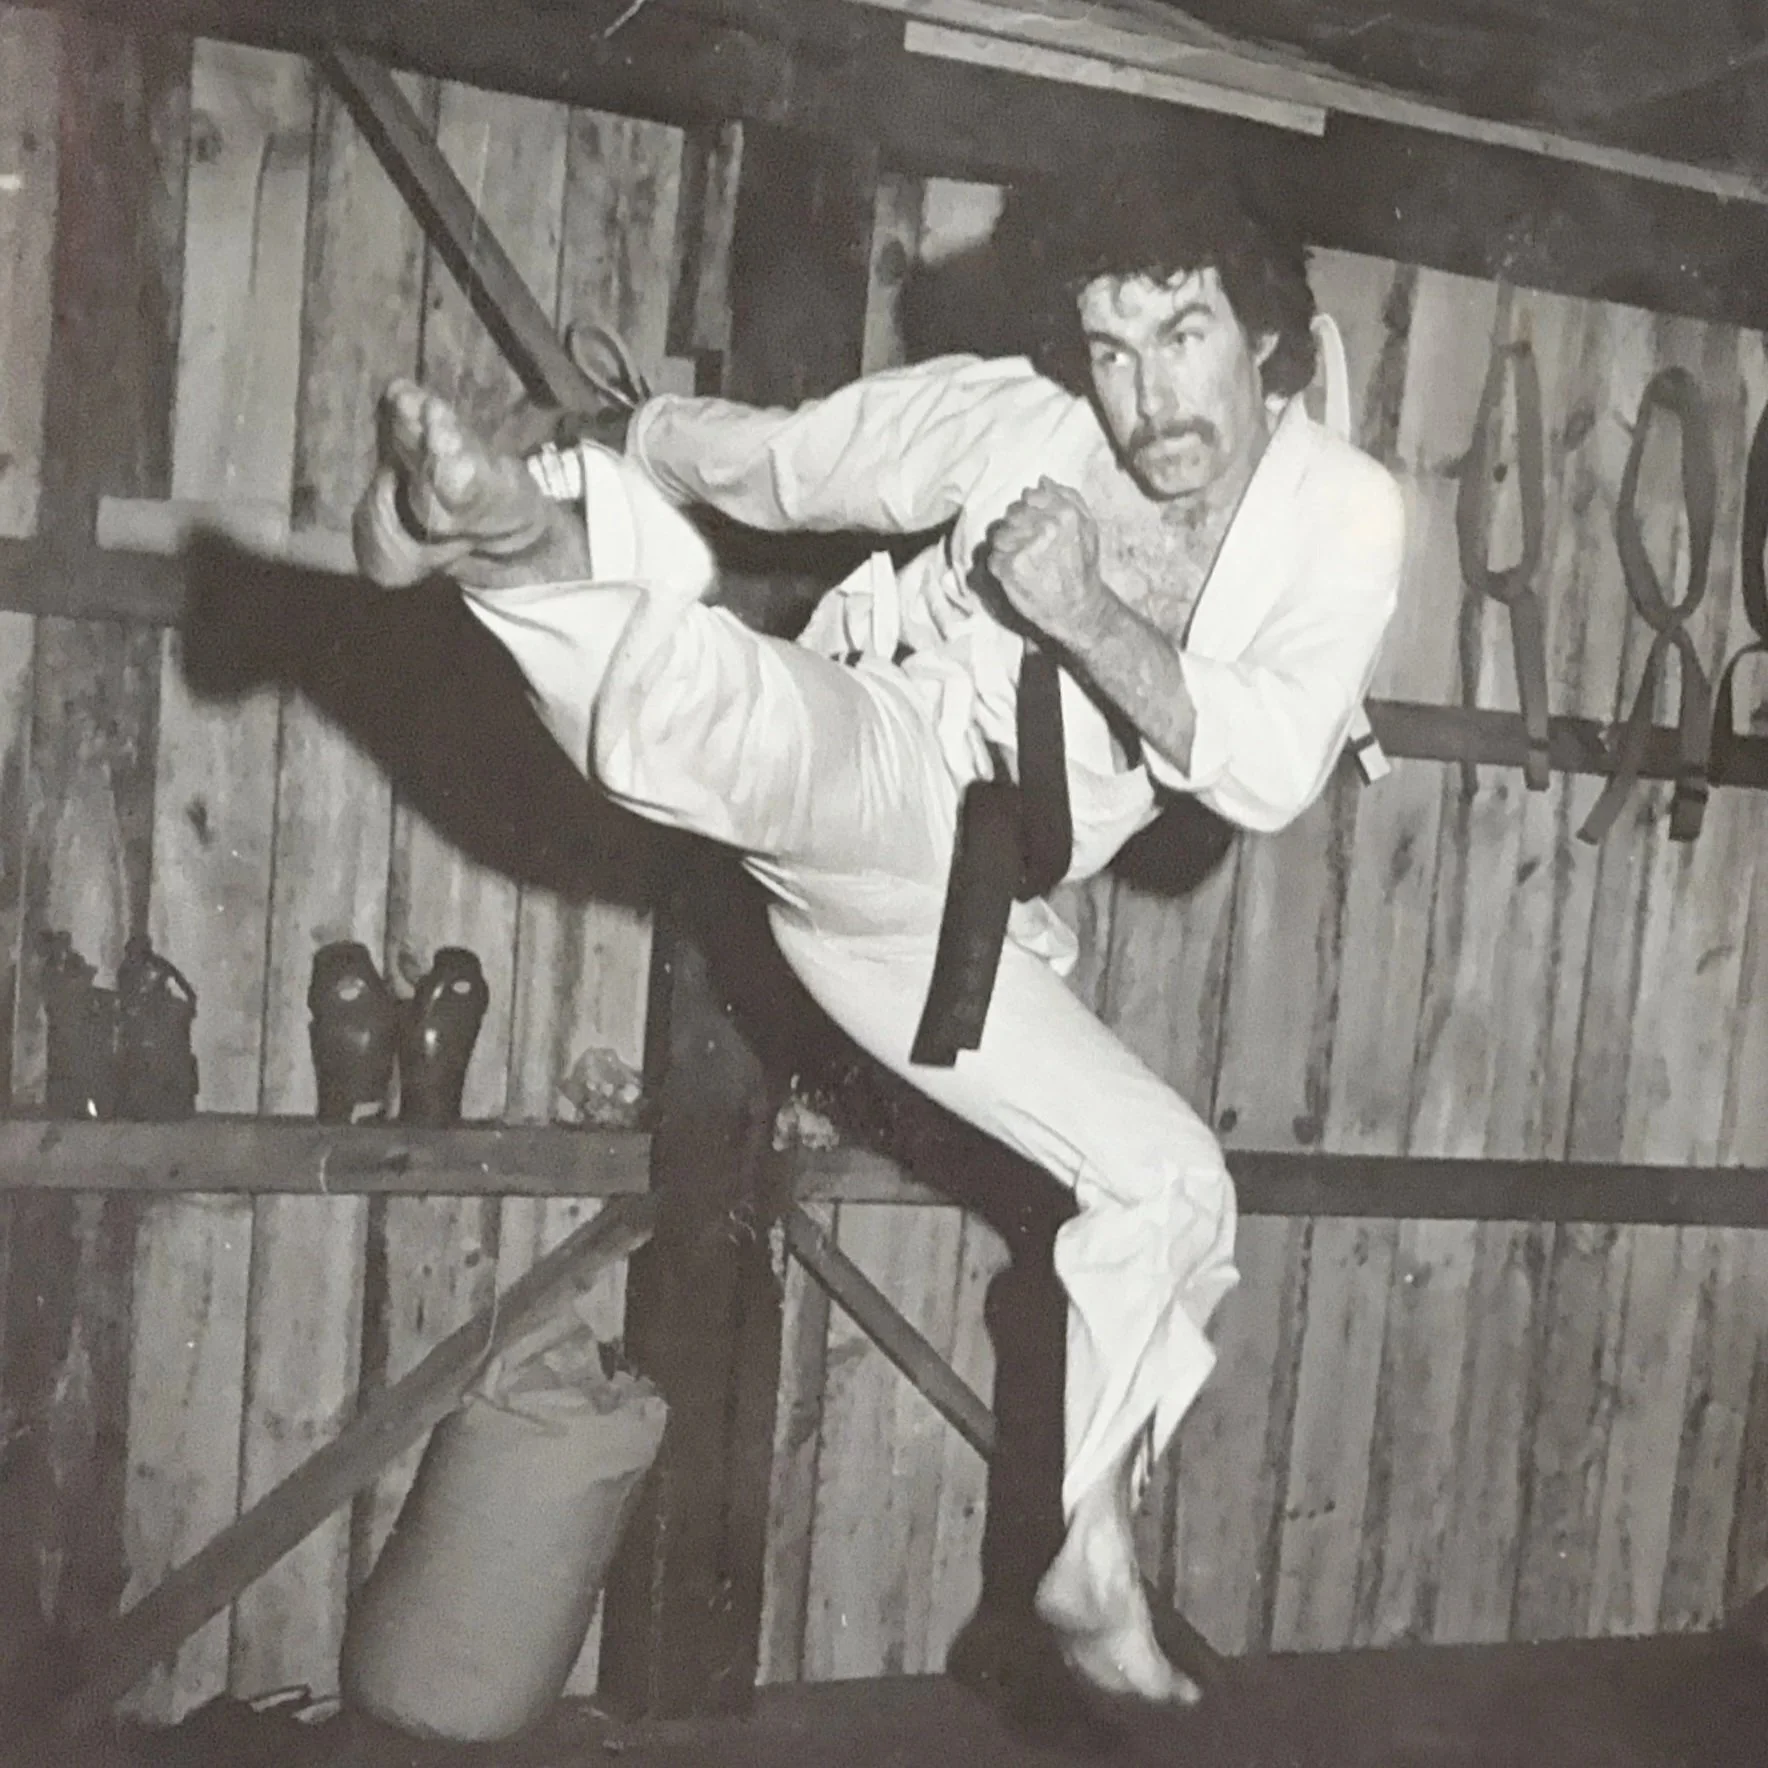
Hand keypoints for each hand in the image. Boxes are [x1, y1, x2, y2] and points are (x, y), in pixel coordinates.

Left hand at [982, 478, 1103, 647]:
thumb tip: (1042, 480)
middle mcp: (1045, 527)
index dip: (1028, 510)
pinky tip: (1018, 575)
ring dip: (1006, 546)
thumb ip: (1068, 498)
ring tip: (1024, 561)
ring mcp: (1025, 547)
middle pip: (1011, 514)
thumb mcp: (1088, 526)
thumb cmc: (1083, 567)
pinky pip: (993, 557)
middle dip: (1016, 527)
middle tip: (1029, 547)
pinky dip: (1001, 566)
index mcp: (1065, 513)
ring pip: (999, 534)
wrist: (1077, 608)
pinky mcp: (1009, 568)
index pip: (1028, 496)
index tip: (1035, 526)